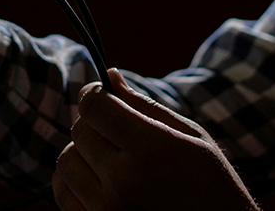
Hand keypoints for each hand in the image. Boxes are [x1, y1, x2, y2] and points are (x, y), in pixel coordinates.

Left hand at [53, 69, 258, 210]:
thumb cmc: (211, 183)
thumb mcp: (190, 136)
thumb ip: (144, 105)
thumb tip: (109, 76)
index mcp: (150, 149)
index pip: (94, 106)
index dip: (95, 93)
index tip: (102, 94)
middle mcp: (124, 181)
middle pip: (80, 131)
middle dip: (94, 122)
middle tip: (115, 129)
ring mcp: (107, 210)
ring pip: (66, 161)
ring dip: (82, 151)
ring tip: (108, 156)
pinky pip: (63, 194)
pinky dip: (72, 180)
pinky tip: (95, 177)